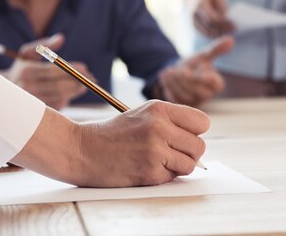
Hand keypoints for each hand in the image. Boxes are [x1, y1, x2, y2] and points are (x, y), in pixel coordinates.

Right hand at [3, 33, 93, 109]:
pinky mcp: (36, 112)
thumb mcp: (28, 53)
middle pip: (59, 86)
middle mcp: (28, 88)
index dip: (72, 70)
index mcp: (27, 71)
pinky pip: (56, 106)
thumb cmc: (21, 67)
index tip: (85, 68)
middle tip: (90, 79)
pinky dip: (66, 99)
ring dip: (75, 92)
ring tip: (84, 86)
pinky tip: (71, 94)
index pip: (55, 71)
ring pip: (59, 97)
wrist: (4, 90)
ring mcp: (32, 102)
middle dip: (77, 82)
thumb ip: (45, 45)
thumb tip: (61, 37)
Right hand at [12, 101, 209, 186]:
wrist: (82, 149)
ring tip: (158, 161)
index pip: (202, 122)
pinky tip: (144, 168)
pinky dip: (162, 177)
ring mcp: (155, 149)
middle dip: (189, 153)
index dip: (196, 132)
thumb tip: (199, 144)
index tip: (184, 137)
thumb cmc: (114, 134)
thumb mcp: (143, 115)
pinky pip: (172, 177)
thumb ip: (171, 122)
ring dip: (178, 167)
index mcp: (159, 109)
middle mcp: (159, 126)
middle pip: (199, 145)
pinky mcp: (149, 171)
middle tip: (171, 153)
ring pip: (190, 164)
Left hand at [158, 36, 233, 105]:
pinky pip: (175, 99)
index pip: (213, 83)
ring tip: (168, 71)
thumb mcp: (204, 55)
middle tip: (179, 70)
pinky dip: (168, 86)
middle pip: (199, 92)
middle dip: (188, 81)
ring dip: (175, 82)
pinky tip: (163, 75)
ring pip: (186, 96)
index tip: (193, 70)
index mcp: (216, 83)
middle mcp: (207, 94)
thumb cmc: (195, 64)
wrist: (180, 72)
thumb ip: (217, 49)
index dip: (203, 78)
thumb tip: (231, 40)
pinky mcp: (182, 104)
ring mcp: (194, 101)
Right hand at [188, 0, 234, 37]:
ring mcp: (192, 20)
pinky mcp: (193, 24)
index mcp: (200, 4)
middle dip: (223, 29)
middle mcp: (194, 13)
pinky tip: (222, 32)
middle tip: (234, 29)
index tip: (234, 24)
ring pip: (207, 32)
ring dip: (219, 33)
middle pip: (210, 26)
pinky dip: (214, 34)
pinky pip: (204, 32)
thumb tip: (227, 18)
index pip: (212, 18)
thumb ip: (221, 4)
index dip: (224, 23)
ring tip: (230, 30)